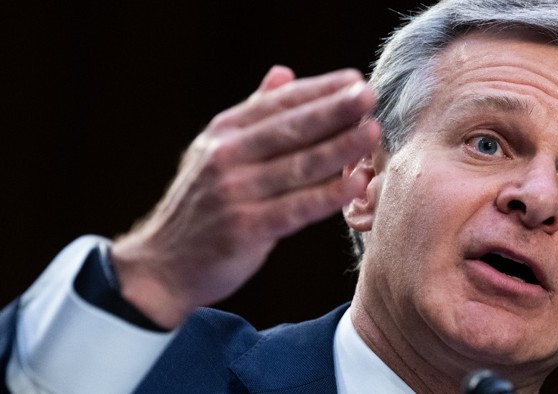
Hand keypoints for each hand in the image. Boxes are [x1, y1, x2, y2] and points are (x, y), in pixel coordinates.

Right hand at [109, 66, 380, 328]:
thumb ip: (253, 114)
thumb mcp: (217, 151)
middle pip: (290, 128)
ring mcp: (234, 192)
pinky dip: (328, 195)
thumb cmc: (202, 205)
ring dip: (339, 147)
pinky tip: (356, 183)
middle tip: (369, 95)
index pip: (279, 104)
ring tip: (373, 132)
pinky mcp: (245, 229)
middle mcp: (226, 156)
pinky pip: (296, 208)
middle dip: (334, 109)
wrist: (163, 265)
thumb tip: (284, 73)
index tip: (355, 79)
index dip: (319, 90)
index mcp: (223, 132)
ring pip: (298, 166)